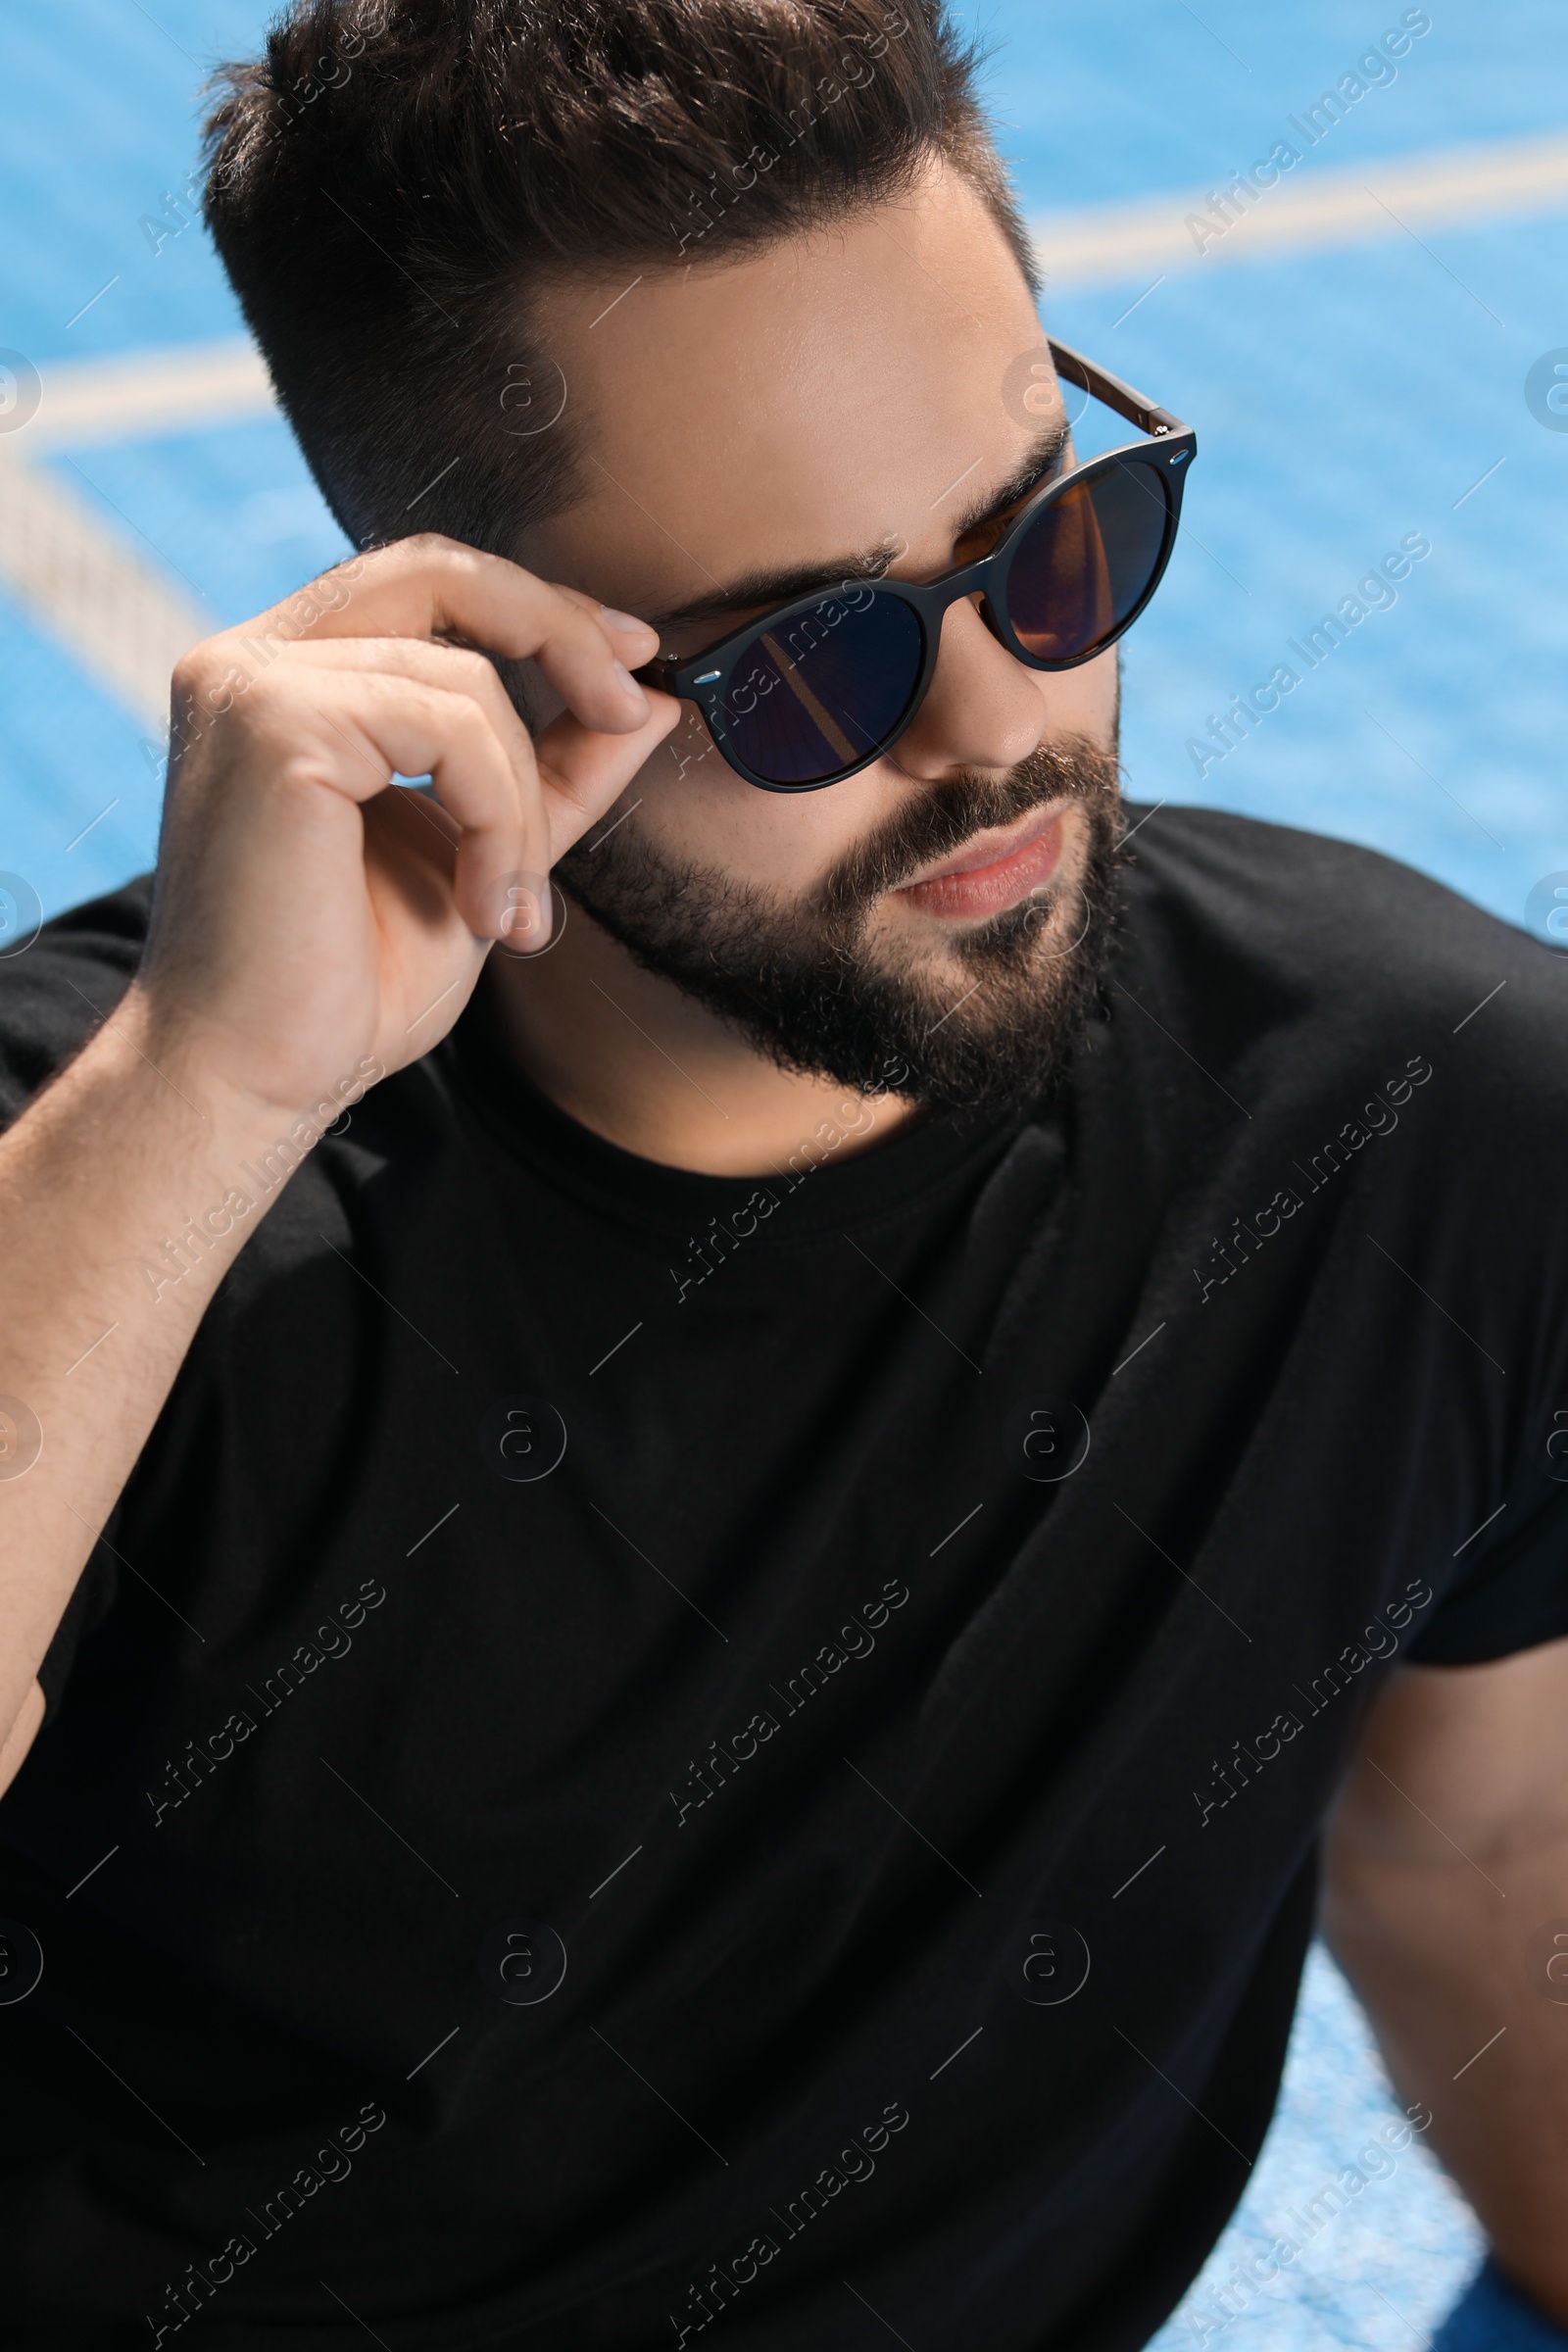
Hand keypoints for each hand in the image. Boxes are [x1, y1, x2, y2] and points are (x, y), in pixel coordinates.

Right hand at [138, 534, 678, 1119]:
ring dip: (526, 806)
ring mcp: (250, 682)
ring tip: (515, 911)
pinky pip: (453, 728)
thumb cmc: (345, 986)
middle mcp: (249, 661)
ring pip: (466, 679)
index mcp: (284, 680)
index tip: (632, 660)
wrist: (254, 1077)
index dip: (537, 607)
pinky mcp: (274, 722)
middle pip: (439, 572)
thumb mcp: (481, 857)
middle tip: (632, 709)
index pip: (426, 586)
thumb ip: (554, 774)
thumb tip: (651, 699)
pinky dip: (500, 820)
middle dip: (559, 630)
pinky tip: (484, 910)